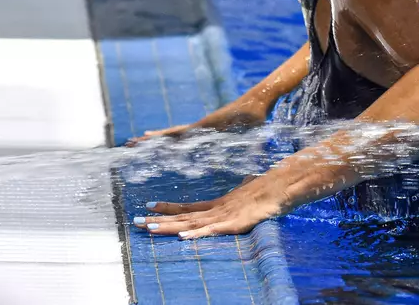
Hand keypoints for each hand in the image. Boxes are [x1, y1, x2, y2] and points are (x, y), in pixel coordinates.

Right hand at [125, 95, 270, 145]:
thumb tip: (257, 156)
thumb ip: (254, 145)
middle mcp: (201, 125)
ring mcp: (204, 124)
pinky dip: (176, 135)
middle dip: (151, 139)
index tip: (142, 139)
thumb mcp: (252, 131)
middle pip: (171, 132)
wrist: (260, 98)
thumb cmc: (257, 115)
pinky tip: (171, 140)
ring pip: (176, 131)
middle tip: (131, 143)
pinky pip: (188, 131)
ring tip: (142, 140)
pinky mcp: (210, 124)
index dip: (160, 137)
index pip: (177, 132)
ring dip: (160, 137)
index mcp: (207, 126)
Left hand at [133, 175, 284, 238]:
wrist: (282, 186)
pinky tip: (183, 237)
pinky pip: (213, 231)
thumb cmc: (268, 187)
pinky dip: (198, 234)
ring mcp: (224, 217)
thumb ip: (246, 187)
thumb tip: (248, 180)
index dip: (168, 207)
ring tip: (150, 228)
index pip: (187, 206)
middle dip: (159, 219)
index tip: (149, 205)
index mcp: (218, 204)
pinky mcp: (235, 224)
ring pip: (192, 223)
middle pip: (183, 216)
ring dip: (170, 227)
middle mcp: (216, 210)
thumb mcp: (252, 188)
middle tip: (136, 221)